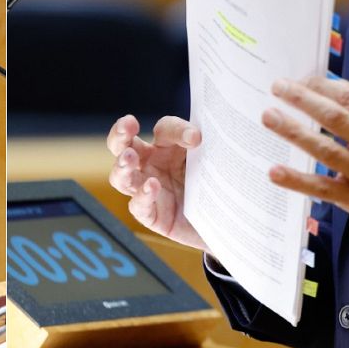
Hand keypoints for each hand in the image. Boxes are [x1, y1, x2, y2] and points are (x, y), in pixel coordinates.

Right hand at [106, 114, 207, 251]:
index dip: (177, 130)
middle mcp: (151, 165)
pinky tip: (152, 186)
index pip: (164, 129)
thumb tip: (199, 137)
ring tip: (129, 158)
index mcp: (166, 146)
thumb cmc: (217, 186)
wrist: (228, 223)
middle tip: (127, 124)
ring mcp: (148, 191)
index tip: (196, 138)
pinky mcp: (152, 216)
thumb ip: (207, 147)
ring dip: (121, 166)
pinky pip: (138, 206)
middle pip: (123, 145)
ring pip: (120, 177)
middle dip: (120, 133)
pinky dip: (143, 196)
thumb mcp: (214, 163)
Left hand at [264, 77, 348, 245]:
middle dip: (303, 100)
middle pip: (335, 119)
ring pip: (325, 150)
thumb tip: (332, 91)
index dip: (322, 86)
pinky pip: (322, 188)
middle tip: (278, 87)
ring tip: (269, 116)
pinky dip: (297, 181)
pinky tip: (274, 171)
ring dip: (293, 132)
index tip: (301, 79)